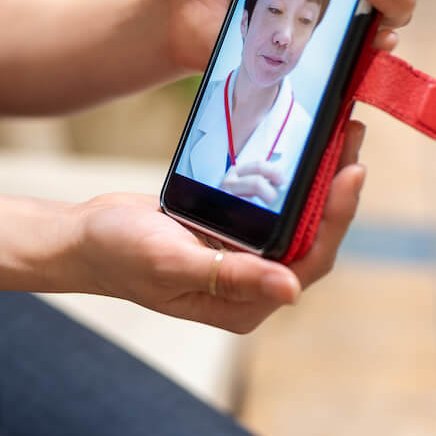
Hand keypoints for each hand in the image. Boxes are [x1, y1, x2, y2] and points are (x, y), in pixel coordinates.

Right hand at [68, 122, 369, 333]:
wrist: (83, 236)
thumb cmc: (118, 253)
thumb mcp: (170, 261)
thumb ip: (229, 276)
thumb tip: (289, 290)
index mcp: (243, 304)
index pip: (307, 261)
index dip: (335, 219)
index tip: (350, 172)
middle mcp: (252, 284)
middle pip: (312, 237)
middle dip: (336, 189)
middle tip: (351, 135)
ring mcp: (243, 257)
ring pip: (298, 218)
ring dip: (319, 177)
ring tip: (338, 131)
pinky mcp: (232, 232)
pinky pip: (272, 204)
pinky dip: (289, 174)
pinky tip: (299, 143)